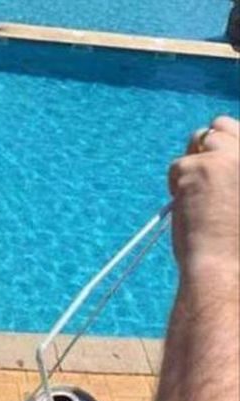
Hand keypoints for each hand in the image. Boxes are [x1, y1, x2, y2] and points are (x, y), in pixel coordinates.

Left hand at [169, 116, 238, 280]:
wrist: (226, 266)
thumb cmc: (238, 245)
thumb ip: (235, 178)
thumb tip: (218, 161)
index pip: (239, 132)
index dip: (226, 148)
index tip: (217, 166)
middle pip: (220, 126)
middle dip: (206, 148)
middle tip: (200, 178)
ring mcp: (227, 155)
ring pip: (198, 139)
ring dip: (191, 164)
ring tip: (195, 197)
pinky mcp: (199, 166)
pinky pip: (178, 165)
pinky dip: (176, 184)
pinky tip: (186, 206)